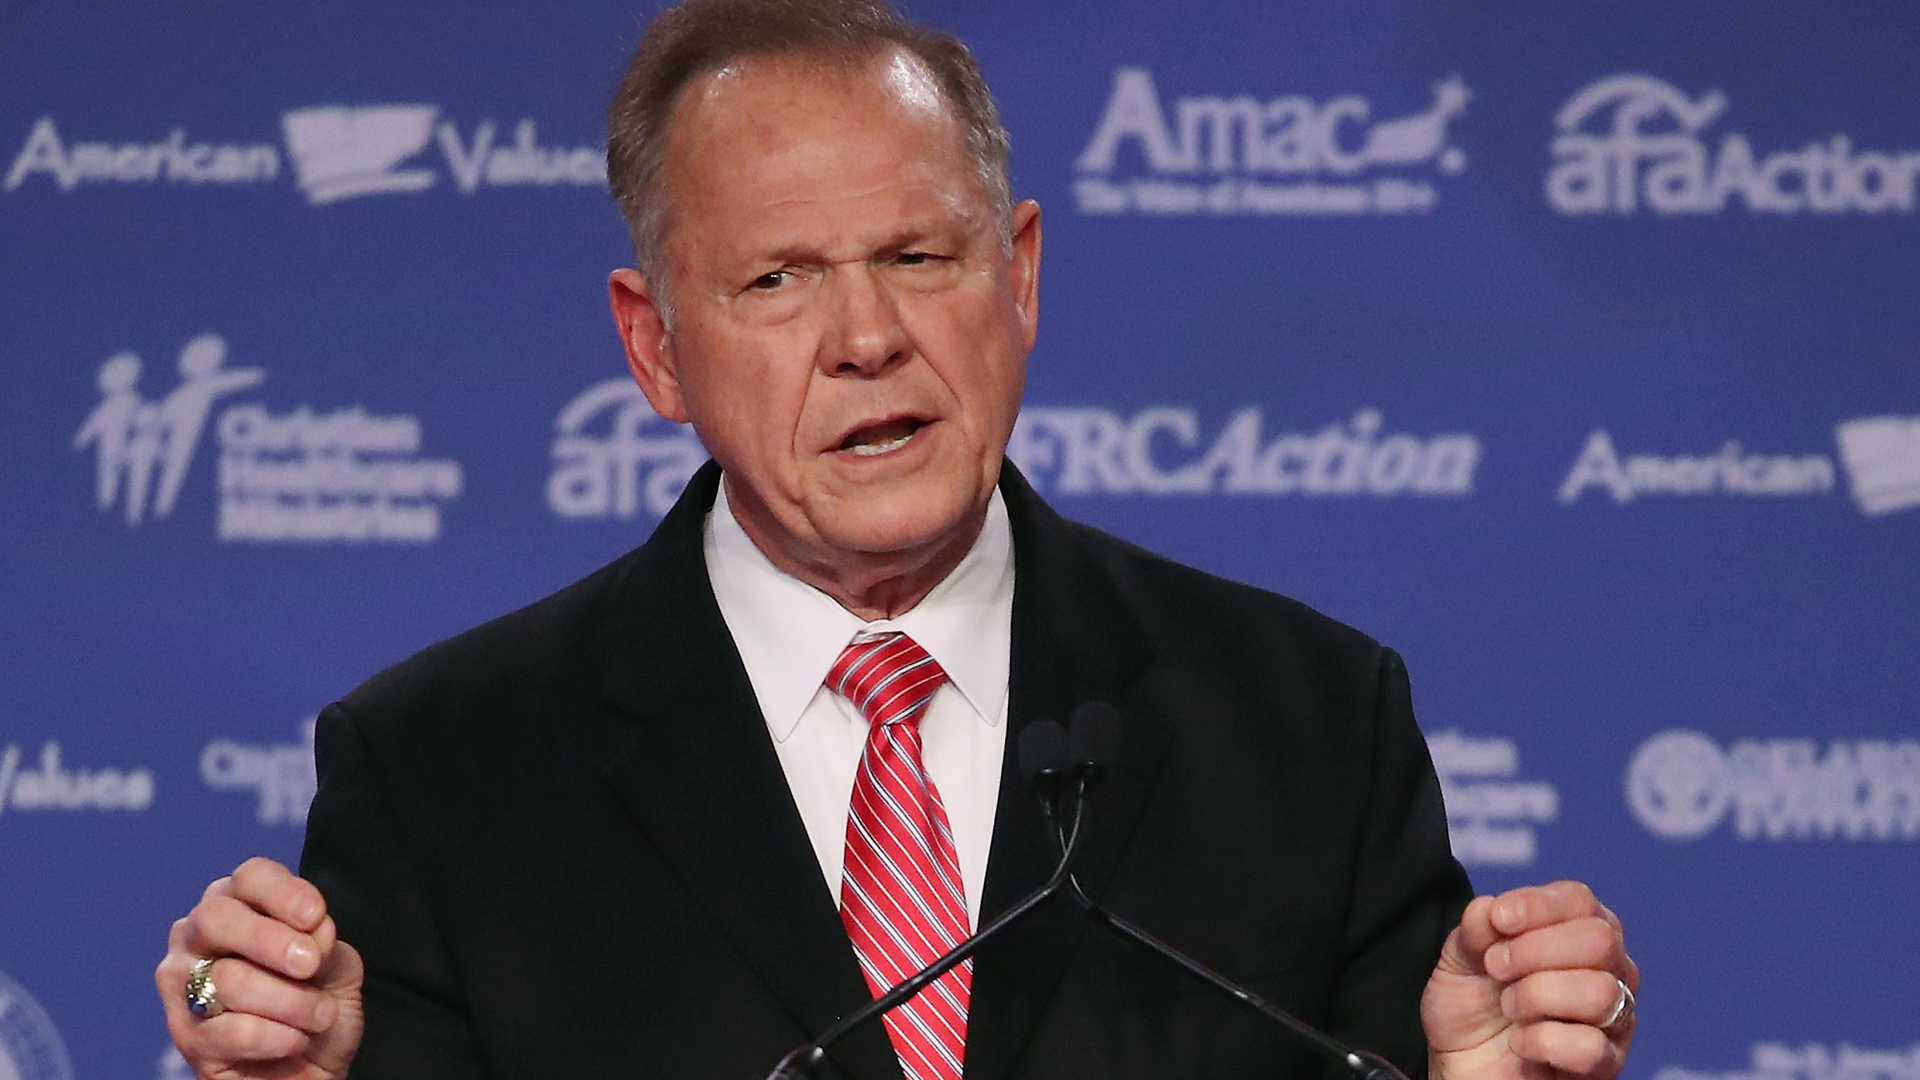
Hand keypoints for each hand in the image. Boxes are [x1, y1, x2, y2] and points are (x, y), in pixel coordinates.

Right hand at [156, 857, 364, 1079]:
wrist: (309, 1071)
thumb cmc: (317, 1007)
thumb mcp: (337, 967)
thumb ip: (325, 943)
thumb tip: (313, 934)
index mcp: (240, 904)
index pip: (251, 876)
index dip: (283, 893)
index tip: (315, 916)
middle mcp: (199, 935)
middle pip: (217, 917)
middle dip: (271, 942)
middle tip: (309, 967)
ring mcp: (182, 983)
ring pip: (229, 978)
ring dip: (291, 1002)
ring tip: (318, 1017)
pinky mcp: (185, 1034)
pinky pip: (231, 1030)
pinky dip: (276, 1037)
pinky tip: (294, 1040)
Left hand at [1422, 880, 1637, 1079]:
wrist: (1460, 1065)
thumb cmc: (1471, 1005)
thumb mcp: (1459, 959)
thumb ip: (1475, 930)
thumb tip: (1490, 909)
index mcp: (1576, 930)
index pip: (1579, 900)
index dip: (1537, 905)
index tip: (1499, 920)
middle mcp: (1608, 969)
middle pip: (1599, 939)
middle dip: (1534, 950)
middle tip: (1497, 969)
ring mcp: (1613, 1017)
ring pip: (1599, 992)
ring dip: (1537, 995)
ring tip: (1509, 1007)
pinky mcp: (1605, 1063)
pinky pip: (1591, 1046)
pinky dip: (1543, 1041)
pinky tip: (1520, 1042)